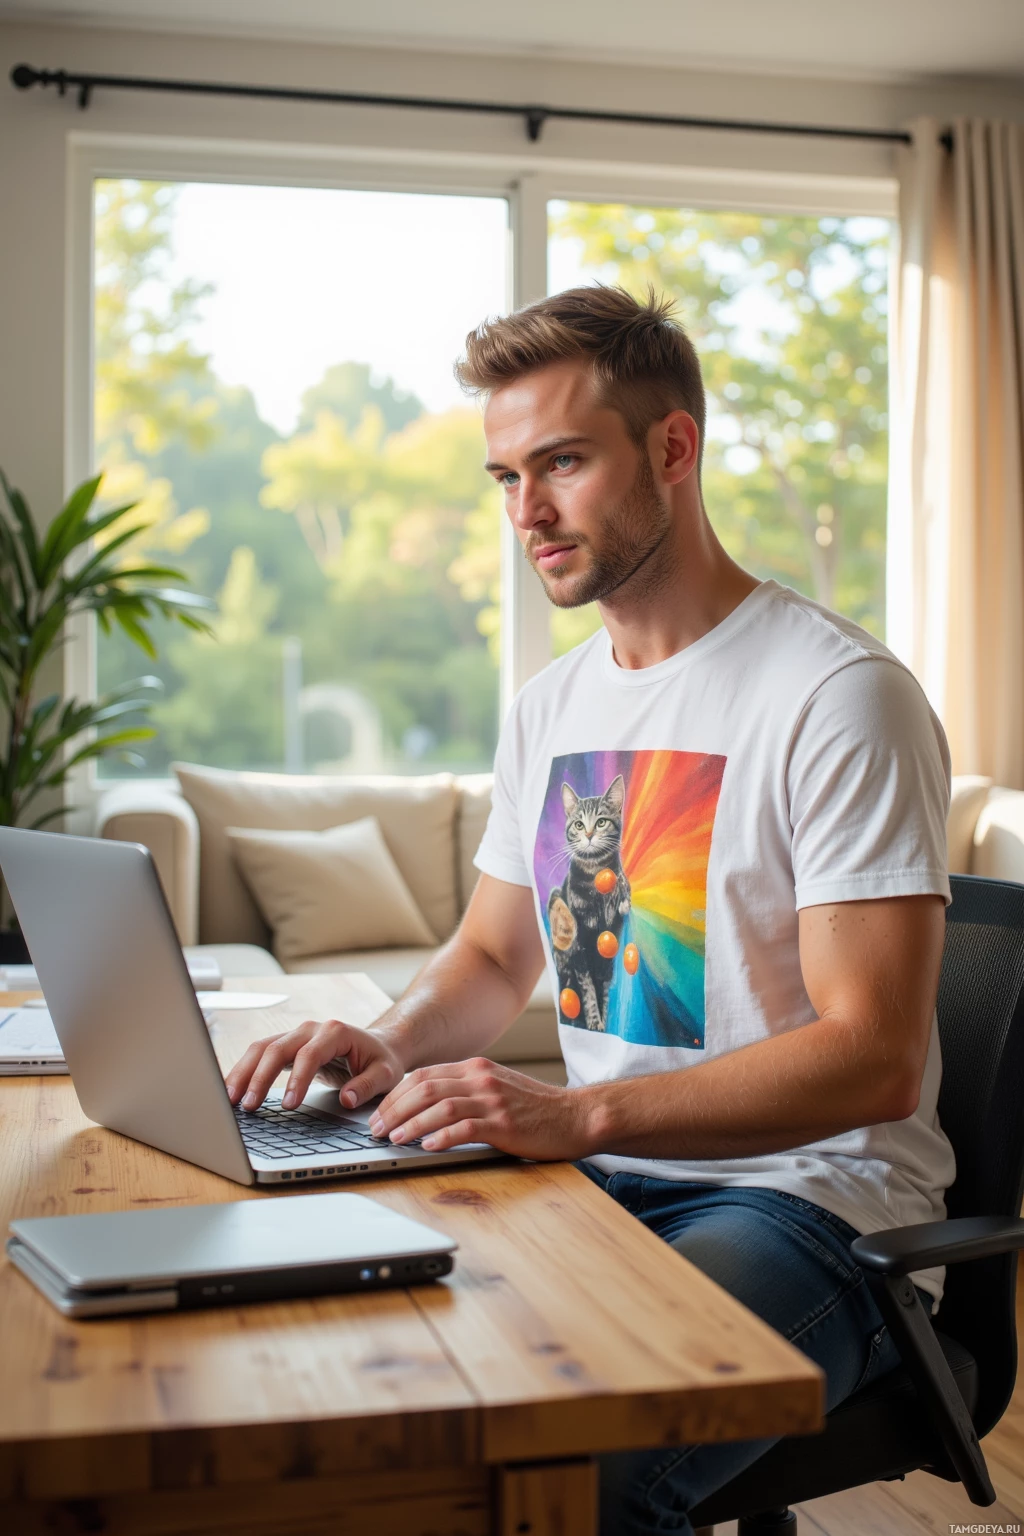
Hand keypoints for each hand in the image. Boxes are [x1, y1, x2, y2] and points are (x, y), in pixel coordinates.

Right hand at [225, 1017, 404, 1111]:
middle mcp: (311, 1029)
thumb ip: (368, 1085)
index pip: (310, 1054)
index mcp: (335, 1032)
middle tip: (248, 1105)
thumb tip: (347, 1099)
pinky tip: (232, 1091)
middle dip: (260, 1077)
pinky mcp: (286, 1047)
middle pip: (277, 1047)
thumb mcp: (386, 1073)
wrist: (377, 1047)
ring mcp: (296, 1035)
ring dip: (243, 1072)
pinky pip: (260, 1055)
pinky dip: (244, 1071)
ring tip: (229, 1100)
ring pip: (261, 1048)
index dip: (297, 1079)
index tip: (288, 1105)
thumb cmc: (381, 1060)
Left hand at [368, 1057, 594, 1160]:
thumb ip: (467, 1090)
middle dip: (394, 1109)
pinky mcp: (504, 1123)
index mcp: (476, 1069)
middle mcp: (481, 1079)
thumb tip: (427, 1106)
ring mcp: (493, 1100)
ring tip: (393, 1138)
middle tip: (376, 1129)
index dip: (396, 1094)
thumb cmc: (535, 1108)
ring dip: (411, 1123)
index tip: (379, 1113)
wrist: (575, 1116)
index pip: (423, 1076)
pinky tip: (426, 1147)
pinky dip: (442, 1137)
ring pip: (439, 1107)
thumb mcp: (497, 1088)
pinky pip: (465, 1128)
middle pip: (425, 1088)